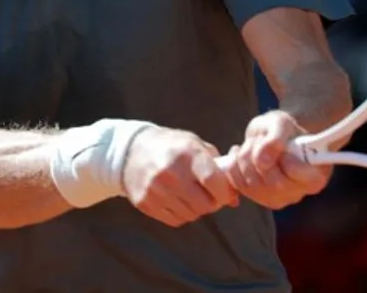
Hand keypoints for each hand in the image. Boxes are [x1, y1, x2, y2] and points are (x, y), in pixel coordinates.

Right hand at [122, 126, 239, 226]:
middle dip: (213, 203)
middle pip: (204, 204)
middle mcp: (170, 173)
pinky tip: (178, 200)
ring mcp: (156, 190)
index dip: (225, 192)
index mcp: (187, 154)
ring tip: (192, 195)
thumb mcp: (195, 145)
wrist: (131, 152)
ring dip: (197, 209)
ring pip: (191, 215)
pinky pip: (175, 220)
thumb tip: (235, 198)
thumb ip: (218, 168)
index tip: (227, 193)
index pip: (213, 181)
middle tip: (210, 195)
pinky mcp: (145, 203)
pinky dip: (182, 214)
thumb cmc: (173, 147)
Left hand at [223, 111, 330, 209]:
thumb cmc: (285, 129)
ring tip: (250, 144)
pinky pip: (240, 187)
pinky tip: (238, 154)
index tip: (283, 147)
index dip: (289, 162)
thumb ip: (276, 139)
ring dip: (244, 160)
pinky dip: (233, 168)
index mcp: (315, 174)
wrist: (274, 135)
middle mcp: (299, 192)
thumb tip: (262, 161)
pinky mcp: (259, 198)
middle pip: (275, 184)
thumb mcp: (282, 123)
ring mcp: (279, 198)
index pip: (304, 177)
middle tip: (258, 140)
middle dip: (259, 157)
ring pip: (254, 186)